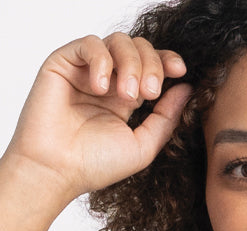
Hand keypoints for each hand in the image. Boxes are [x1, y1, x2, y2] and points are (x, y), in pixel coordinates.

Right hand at [3, 33, 192, 205]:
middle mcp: (108, 81)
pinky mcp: (63, 63)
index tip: (181, 70)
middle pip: (139, 49)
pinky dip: (101, 61)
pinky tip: (101, 88)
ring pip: (118, 41)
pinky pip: (90, 44)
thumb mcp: (143, 145)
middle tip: (149, 92)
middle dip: (152, 65)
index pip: (152, 66)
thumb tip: (186, 88)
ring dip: (130, 63)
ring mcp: (86, 71)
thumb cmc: (95, 165)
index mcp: (127, 98)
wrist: (57, 170)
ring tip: (127, 95)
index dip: (167, 61)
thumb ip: (166, 118)